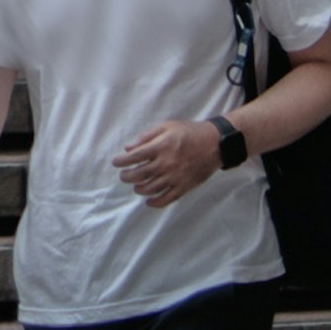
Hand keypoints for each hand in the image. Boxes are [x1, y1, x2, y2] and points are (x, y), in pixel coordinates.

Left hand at [113, 115, 227, 204]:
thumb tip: (129, 147)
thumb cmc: (189, 132)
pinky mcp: (184, 187)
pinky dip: (156, 202)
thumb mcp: (166, 127)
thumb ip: (146, 137)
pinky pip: (167, 198)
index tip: (116, 163)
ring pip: (151, 188)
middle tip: (123, 176)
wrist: (214, 144)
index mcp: (160, 147)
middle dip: (128, 176)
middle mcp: (166, 164)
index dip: (122, 161)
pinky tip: (149, 201)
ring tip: (135, 186)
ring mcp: (175, 177)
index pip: (135, 157)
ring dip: (139, 189)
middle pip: (140, 174)